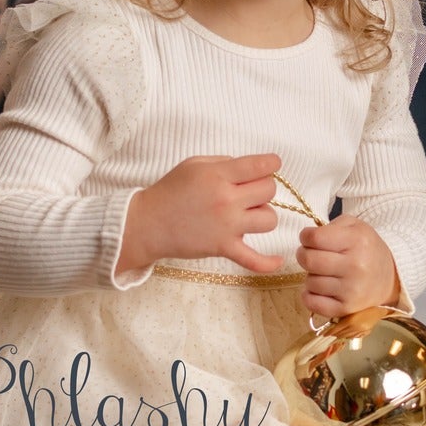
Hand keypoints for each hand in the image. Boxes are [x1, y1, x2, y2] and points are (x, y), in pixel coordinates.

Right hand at [119, 153, 290, 275]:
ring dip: (262, 215)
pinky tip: (278, 260)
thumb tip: (249, 168)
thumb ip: (224, 163)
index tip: (270, 165)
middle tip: (247, 192)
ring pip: (269, 219)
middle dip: (262, 189)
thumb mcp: (194, 165)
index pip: (260, 166)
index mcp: (218, 175)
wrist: (147, 223)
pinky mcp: (223, 248)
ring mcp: (227, 225)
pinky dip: (268, 262)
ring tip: (247, 215)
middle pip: (269, 190)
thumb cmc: (170, 191)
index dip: (271, 164)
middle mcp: (226, 199)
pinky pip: (254, 259)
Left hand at [297, 217, 399, 319]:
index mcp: (357, 240)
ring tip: (324, 273)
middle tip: (312, 255)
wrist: (390, 277)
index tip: (310, 239)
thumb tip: (307, 239)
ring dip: (311, 276)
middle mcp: (355, 266)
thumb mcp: (355, 226)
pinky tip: (319, 289)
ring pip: (310, 282)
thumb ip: (330, 226)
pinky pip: (313, 304)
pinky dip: (310, 296)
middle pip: (309, 260)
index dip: (306, 237)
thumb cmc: (366, 249)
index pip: (315, 238)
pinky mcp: (346, 308)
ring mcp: (351, 290)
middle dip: (304, 255)